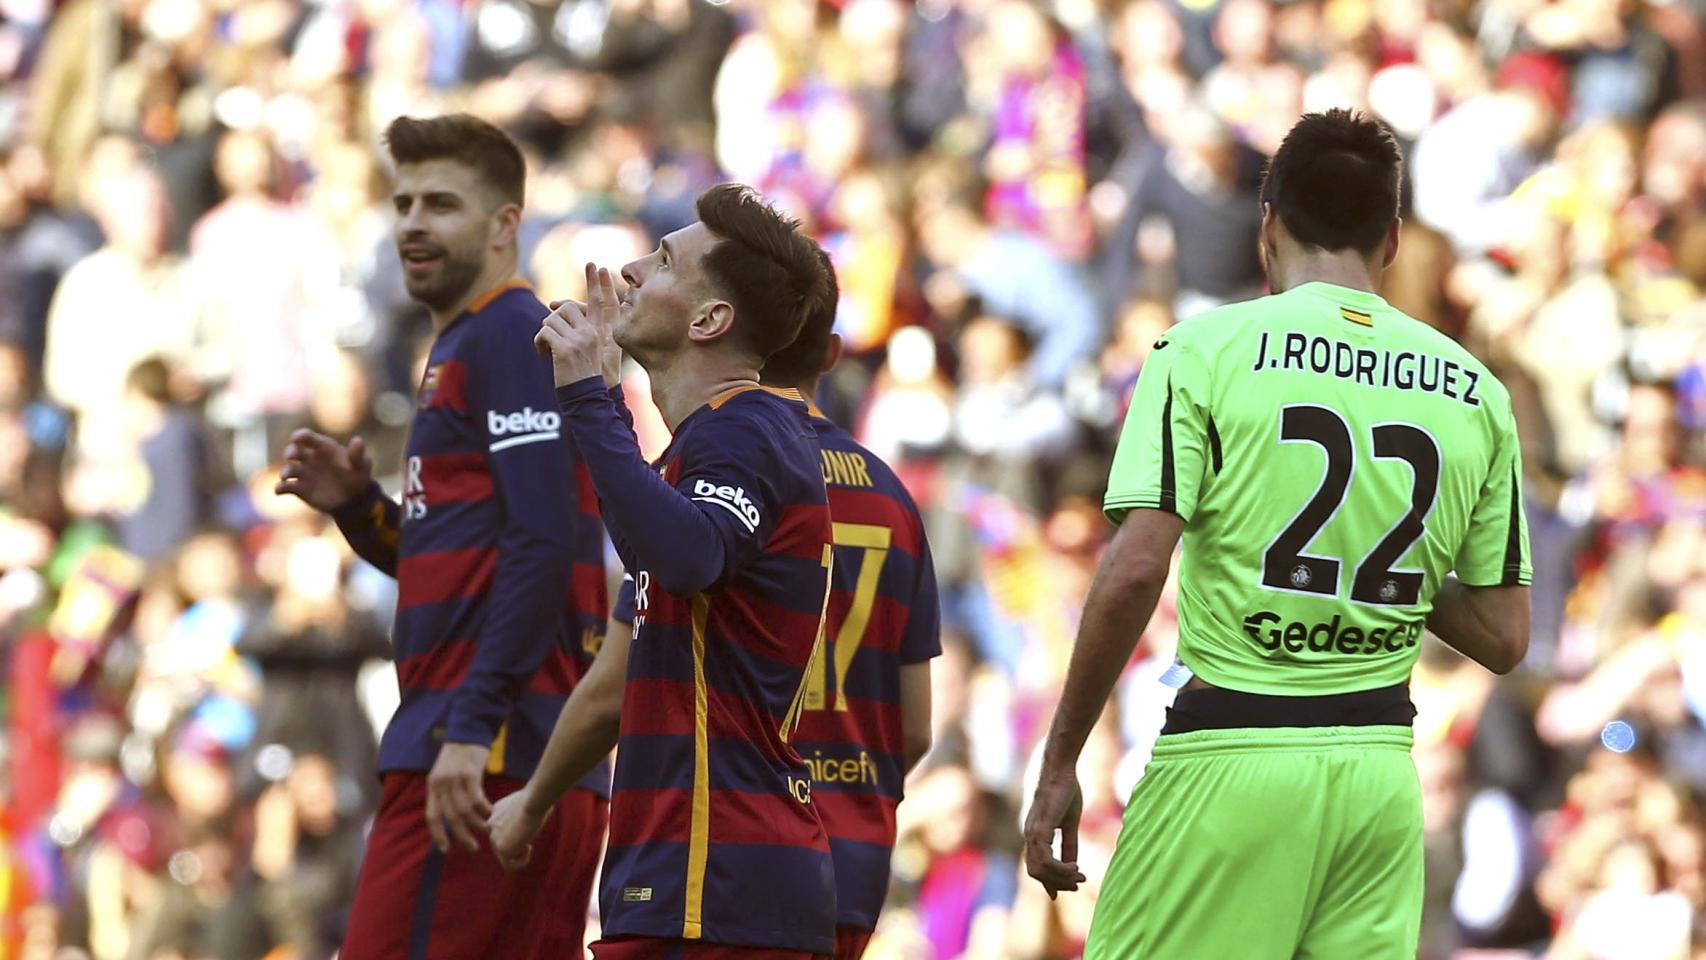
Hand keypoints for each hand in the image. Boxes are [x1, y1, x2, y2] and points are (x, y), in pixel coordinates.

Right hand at [274, 430, 373, 512]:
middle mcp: (309, 458)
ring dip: (285, 471)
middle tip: (291, 456)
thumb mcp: (360, 466)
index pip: (307, 437)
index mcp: (322, 448)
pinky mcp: (299, 489)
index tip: (296, 438)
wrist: (353, 499)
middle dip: (290, 452)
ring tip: (286, 476)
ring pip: (288, 469)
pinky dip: (280, 488)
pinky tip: (279, 490)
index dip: (300, 435)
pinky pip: (285, 487)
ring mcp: (303, 473)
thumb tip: (358, 440)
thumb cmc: (357, 477)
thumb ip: (357, 454)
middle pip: (294, 450)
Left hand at [425, 742, 492, 853]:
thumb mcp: (445, 773)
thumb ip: (446, 793)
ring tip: (487, 831)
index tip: (446, 850)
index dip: (438, 835)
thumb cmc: (459, 755)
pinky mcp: (470, 773)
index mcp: (433, 786)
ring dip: (477, 824)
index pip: (432, 817)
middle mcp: (441, 784)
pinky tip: (491, 813)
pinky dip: (484, 809)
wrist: (468, 730)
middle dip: (461, 836)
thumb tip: (452, 817)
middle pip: (450, 818)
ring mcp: (455, 779)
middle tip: (472, 847)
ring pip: (464, 811)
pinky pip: (477, 799)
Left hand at [487, 786, 547, 870]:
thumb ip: (527, 811)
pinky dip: (521, 862)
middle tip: (529, 835)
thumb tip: (543, 811)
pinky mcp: (501, 848)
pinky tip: (529, 848)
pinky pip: (509, 865)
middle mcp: (491, 824)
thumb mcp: (530, 802)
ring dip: (520, 853)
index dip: (517, 833)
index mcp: (496, 812)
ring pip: (504, 856)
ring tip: (529, 844)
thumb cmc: (538, 799)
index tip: (528, 827)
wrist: (533, 802)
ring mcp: (494, 838)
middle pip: (502, 844)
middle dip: (518, 844)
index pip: (501, 831)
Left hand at [536, 263, 621, 387]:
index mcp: (601, 332)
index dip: (598, 283)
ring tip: (546, 350)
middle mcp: (592, 332)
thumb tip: (554, 307)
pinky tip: (542, 354)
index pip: (601, 301)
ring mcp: (579, 340)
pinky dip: (538, 343)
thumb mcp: (589, 350)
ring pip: (551, 319)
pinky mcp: (565, 349)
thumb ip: (580, 330)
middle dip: (553, 320)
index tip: (595, 266)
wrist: (587, 398)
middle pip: (565, 307)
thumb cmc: (585, 376)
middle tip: (550, 337)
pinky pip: (544, 332)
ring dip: (544, 334)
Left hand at [1023, 770, 1085, 899]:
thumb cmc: (1065, 791)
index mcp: (1034, 834)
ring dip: (1061, 878)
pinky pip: (1046, 859)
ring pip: (1040, 869)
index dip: (1050, 881)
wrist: (1060, 769)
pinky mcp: (1040, 829)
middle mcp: (1029, 835)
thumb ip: (1069, 845)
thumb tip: (1073, 866)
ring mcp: (1032, 833)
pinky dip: (1061, 869)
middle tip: (1079, 883)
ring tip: (1080, 876)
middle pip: (1036, 872)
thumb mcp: (1069, 823)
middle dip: (1057, 883)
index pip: (1036, 866)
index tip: (1068, 889)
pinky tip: (1075, 867)